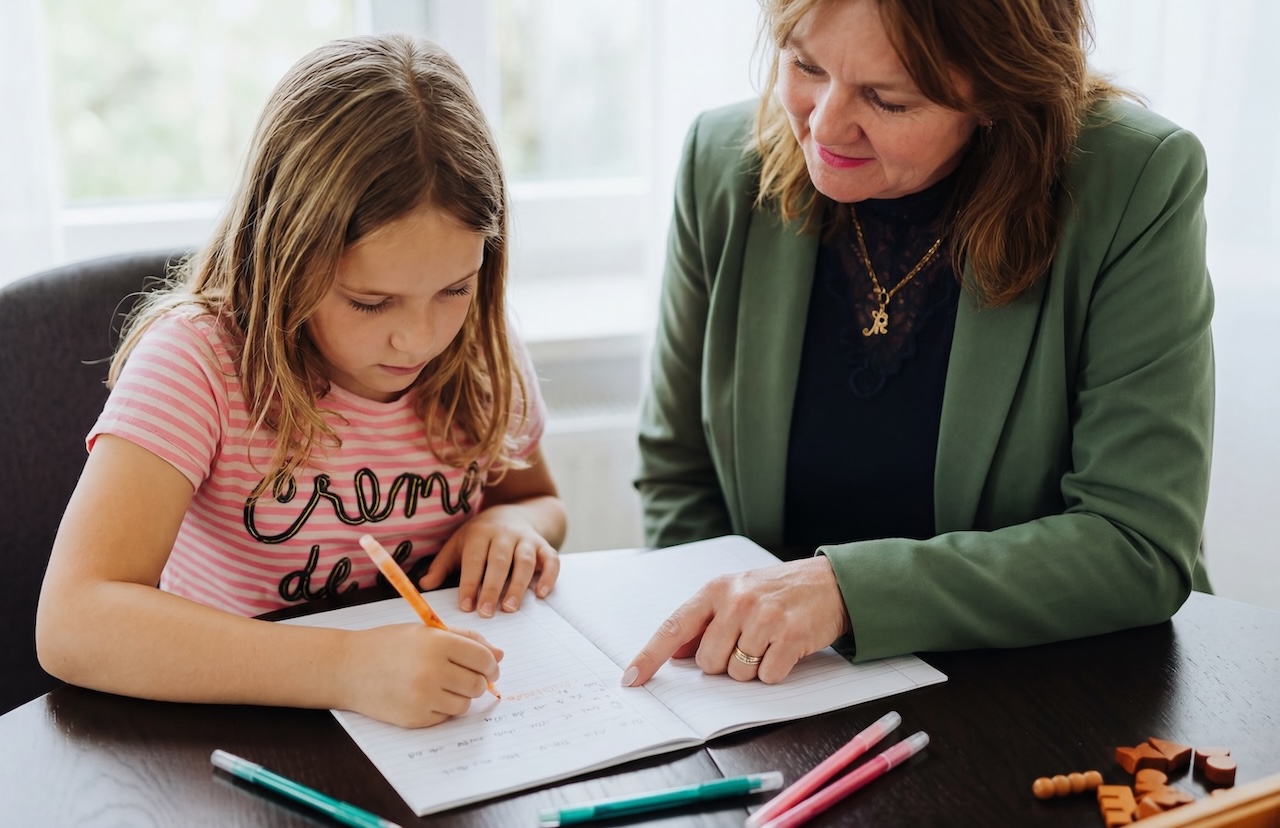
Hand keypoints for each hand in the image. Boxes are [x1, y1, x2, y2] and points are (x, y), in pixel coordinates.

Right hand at [341, 624, 501, 727]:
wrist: (347, 668)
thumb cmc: (389, 645)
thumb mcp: (426, 631)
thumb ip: (465, 639)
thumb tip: (499, 655)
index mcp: (438, 643)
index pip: (483, 658)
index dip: (490, 664)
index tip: (488, 666)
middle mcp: (432, 670)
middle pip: (478, 684)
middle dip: (477, 681)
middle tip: (464, 675)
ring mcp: (423, 697)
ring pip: (465, 704)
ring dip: (459, 695)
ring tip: (439, 683)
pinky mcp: (415, 718)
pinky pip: (445, 716)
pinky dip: (441, 707)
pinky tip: (423, 694)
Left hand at [419, 504, 559, 616]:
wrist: (515, 512)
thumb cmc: (481, 536)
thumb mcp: (459, 544)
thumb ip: (442, 565)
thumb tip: (424, 585)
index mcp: (481, 533)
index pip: (474, 559)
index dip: (470, 583)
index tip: (465, 606)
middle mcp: (505, 534)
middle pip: (500, 561)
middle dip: (493, 587)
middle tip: (486, 613)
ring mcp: (527, 540)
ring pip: (525, 561)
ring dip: (518, 585)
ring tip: (510, 608)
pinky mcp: (545, 546)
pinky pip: (551, 560)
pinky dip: (549, 577)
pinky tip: (541, 594)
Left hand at [622, 557, 850, 685]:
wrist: (830, 583)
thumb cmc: (778, 591)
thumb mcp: (736, 594)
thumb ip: (705, 622)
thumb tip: (676, 652)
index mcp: (717, 589)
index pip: (674, 626)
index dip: (650, 656)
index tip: (631, 679)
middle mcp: (737, 600)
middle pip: (708, 662)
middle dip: (725, 663)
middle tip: (747, 643)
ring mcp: (764, 617)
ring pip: (738, 673)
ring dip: (752, 669)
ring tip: (769, 643)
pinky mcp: (791, 636)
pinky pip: (767, 676)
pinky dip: (775, 671)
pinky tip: (785, 649)